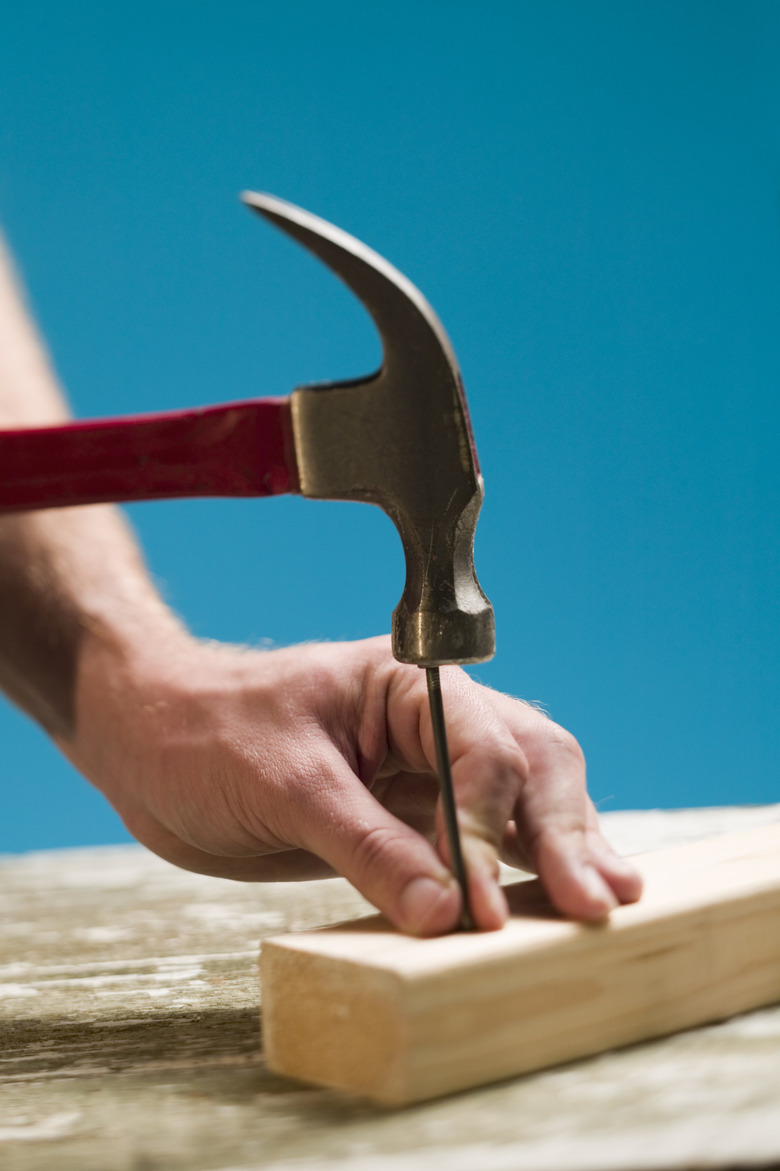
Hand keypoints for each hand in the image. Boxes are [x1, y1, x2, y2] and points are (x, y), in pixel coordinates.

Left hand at [61, 628, 641, 934]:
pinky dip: (516, 870)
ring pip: (519, 801)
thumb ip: (365, 846)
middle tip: (597, 903)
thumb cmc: (205, 735)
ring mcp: (425, 768)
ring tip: (609, 903)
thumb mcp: (282, 785)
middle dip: (564, 832)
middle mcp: (431, 721)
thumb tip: (444, 914)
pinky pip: (479, 840)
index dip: (488, 829)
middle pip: (527, 766)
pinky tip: (554, 900)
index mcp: (407, 684)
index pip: (478, 750)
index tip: (483, 906)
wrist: (151, 741)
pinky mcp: (410, 815)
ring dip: (562, 849)